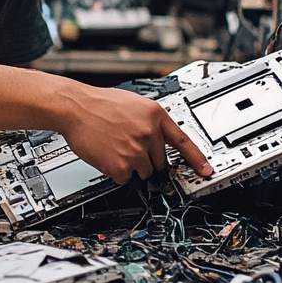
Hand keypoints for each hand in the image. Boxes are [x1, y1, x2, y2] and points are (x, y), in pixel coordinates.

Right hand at [58, 82, 212, 184]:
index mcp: (156, 115)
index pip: (184, 142)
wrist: (75, 107)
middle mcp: (149, 133)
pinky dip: (116, 172)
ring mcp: (136, 151)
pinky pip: (125, 178)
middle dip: (148, 160)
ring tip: (115, 148)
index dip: (197, 160)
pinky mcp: (121, 166)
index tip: (206, 172)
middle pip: (160, 162)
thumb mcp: (134, 104)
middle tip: (129, 147)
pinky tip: (107, 155)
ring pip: (144, 172)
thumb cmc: (99, 104)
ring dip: (132, 166)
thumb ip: (150, 122)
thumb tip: (160, 141)